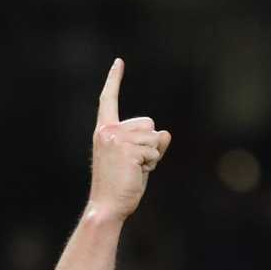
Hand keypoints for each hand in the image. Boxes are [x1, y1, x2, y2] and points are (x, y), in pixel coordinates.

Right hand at [87, 60, 169, 224]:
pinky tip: (136, 174)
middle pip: (148, 123)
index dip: (114, 80)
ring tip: (134, 171)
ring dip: (152, 156)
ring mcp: (117, 139)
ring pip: (153, 138)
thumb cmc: (120, 187)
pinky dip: (151, 164)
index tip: (118, 62)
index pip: (108, 100)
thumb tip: (166, 133)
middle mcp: (108, 131)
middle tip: (133, 166)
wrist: (107, 206)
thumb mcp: (136, 161)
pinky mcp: (128, 149)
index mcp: (104, 131)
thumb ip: (150, 146)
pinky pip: (154, 151)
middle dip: (150, 144)